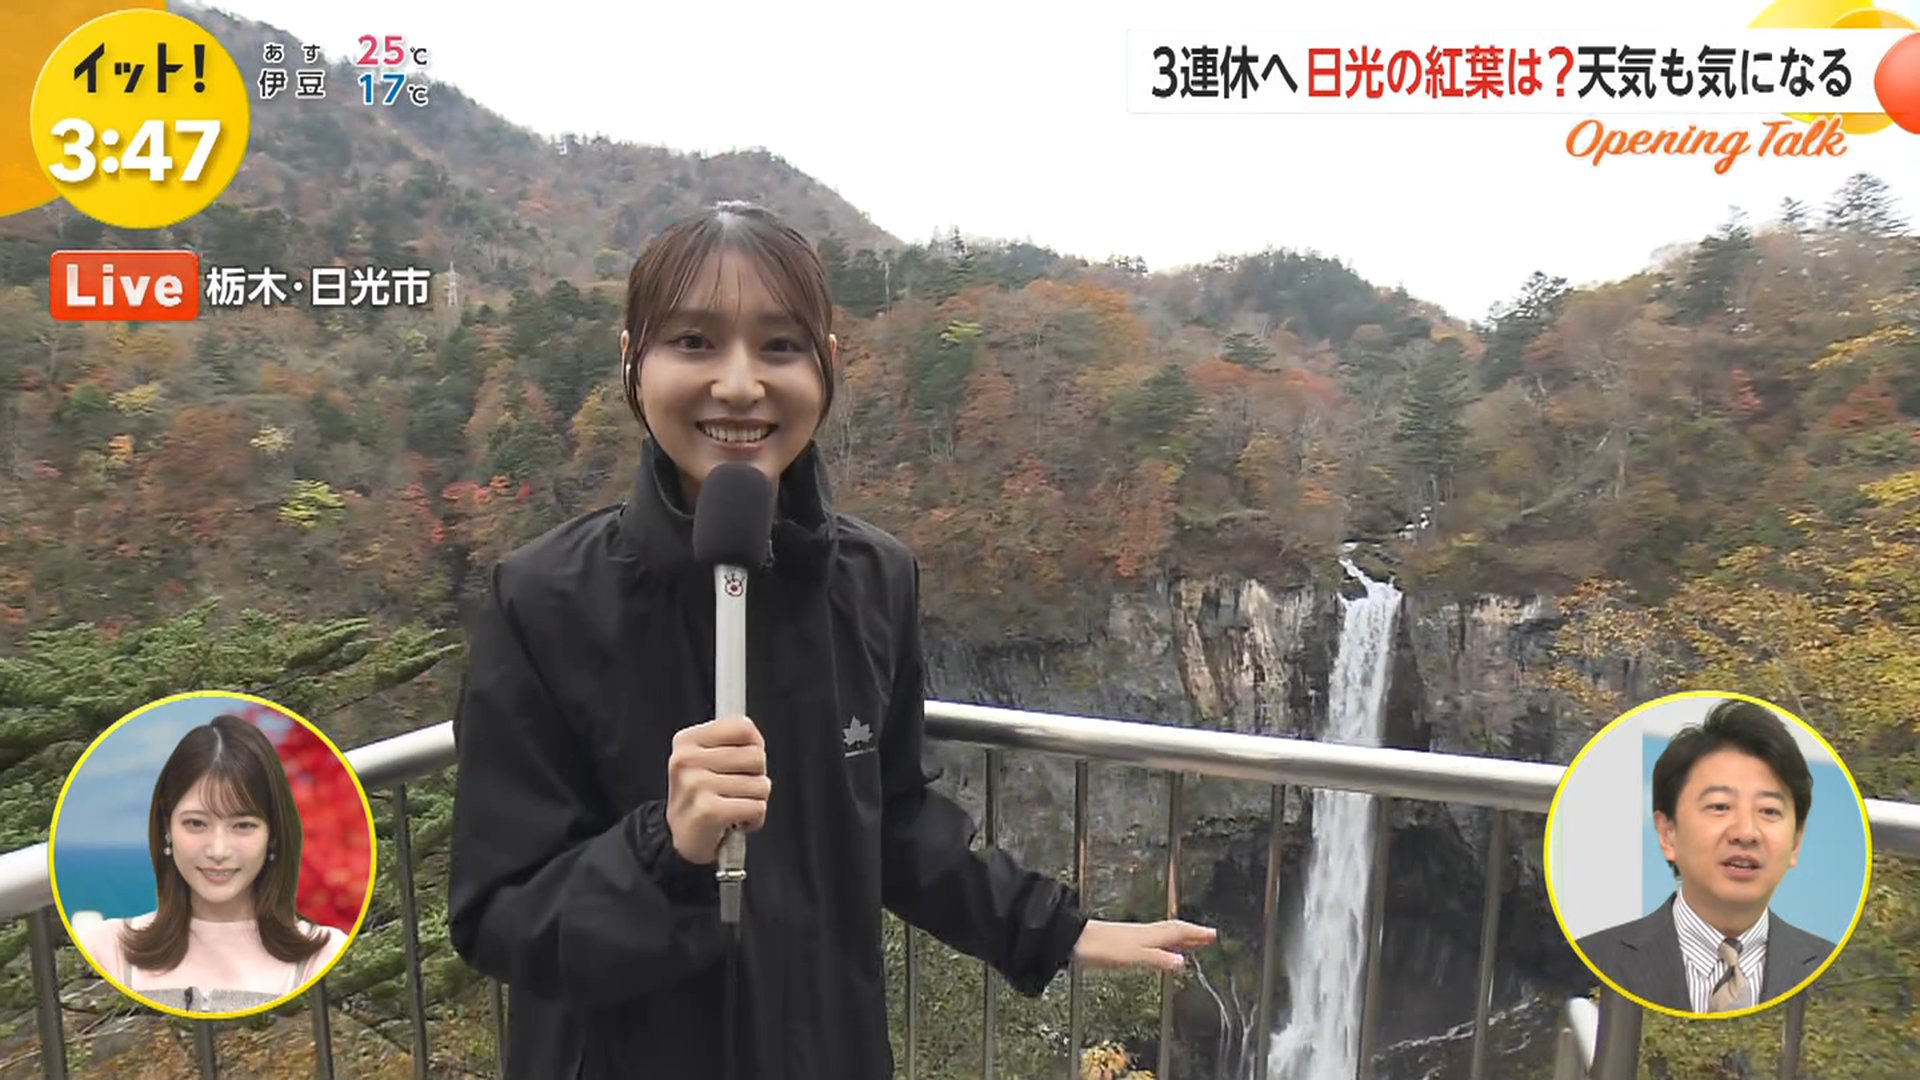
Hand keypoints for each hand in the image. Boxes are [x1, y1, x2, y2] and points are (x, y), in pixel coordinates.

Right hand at [666, 715, 770, 863]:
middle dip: (755, 777)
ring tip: (734, 806)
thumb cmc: (700, 797)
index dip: (754, 746)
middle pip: (756, 756)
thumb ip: (731, 742)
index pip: (742, 728)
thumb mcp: (705, 759)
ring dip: (755, 800)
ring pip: (760, 784)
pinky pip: (757, 807)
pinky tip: (737, 821)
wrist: (682, 837)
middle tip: (735, 790)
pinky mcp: (708, 810)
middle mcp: (687, 760)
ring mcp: (696, 784)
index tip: (743, 762)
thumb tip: (755, 738)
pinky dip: (754, 818)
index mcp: (687, 741)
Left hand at [1072, 919, 1216, 972]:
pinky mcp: (1126, 940)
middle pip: (1174, 930)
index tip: (1214, 934)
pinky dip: (1165, 942)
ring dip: (1180, 937)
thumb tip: (1182, 962)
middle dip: (1192, 933)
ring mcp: (1136, 935)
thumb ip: (1158, 959)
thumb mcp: (1134, 956)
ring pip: (1164, 934)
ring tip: (1191, 941)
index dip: (1197, 933)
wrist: (1076, 939)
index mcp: (1151, 935)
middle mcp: (1146, 932)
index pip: (1179, 931)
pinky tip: (1160, 948)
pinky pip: (1154, 938)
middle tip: (1208, 936)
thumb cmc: (1104, 947)